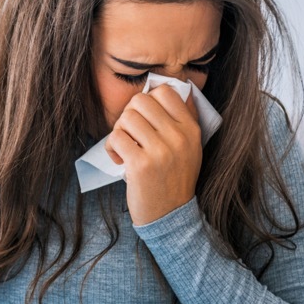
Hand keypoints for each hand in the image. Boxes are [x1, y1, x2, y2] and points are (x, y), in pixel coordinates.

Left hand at [105, 84, 201, 225]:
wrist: (170, 215)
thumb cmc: (175, 178)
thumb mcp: (191, 148)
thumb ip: (185, 119)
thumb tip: (182, 88)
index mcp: (191, 129)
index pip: (165, 92)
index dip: (148, 101)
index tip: (145, 118)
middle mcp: (178, 137)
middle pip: (140, 101)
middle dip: (129, 115)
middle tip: (131, 134)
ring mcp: (160, 151)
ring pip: (126, 117)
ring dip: (119, 131)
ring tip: (125, 148)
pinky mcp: (140, 165)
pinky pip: (116, 137)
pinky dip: (111, 148)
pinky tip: (120, 159)